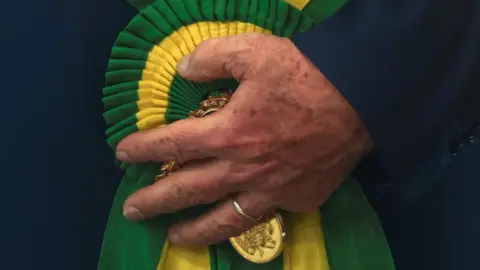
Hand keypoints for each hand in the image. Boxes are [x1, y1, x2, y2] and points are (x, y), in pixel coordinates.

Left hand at [116, 33, 371, 245]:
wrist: (361, 98)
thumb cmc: (305, 73)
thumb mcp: (252, 51)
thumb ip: (210, 59)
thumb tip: (185, 71)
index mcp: (227, 133)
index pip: (171, 145)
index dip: (143, 149)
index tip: (124, 155)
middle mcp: (243, 169)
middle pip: (188, 191)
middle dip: (155, 202)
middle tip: (133, 211)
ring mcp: (272, 190)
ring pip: (224, 220)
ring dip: (195, 231)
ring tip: (175, 237)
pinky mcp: (299, 199)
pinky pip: (266, 215)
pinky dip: (248, 218)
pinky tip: (238, 218)